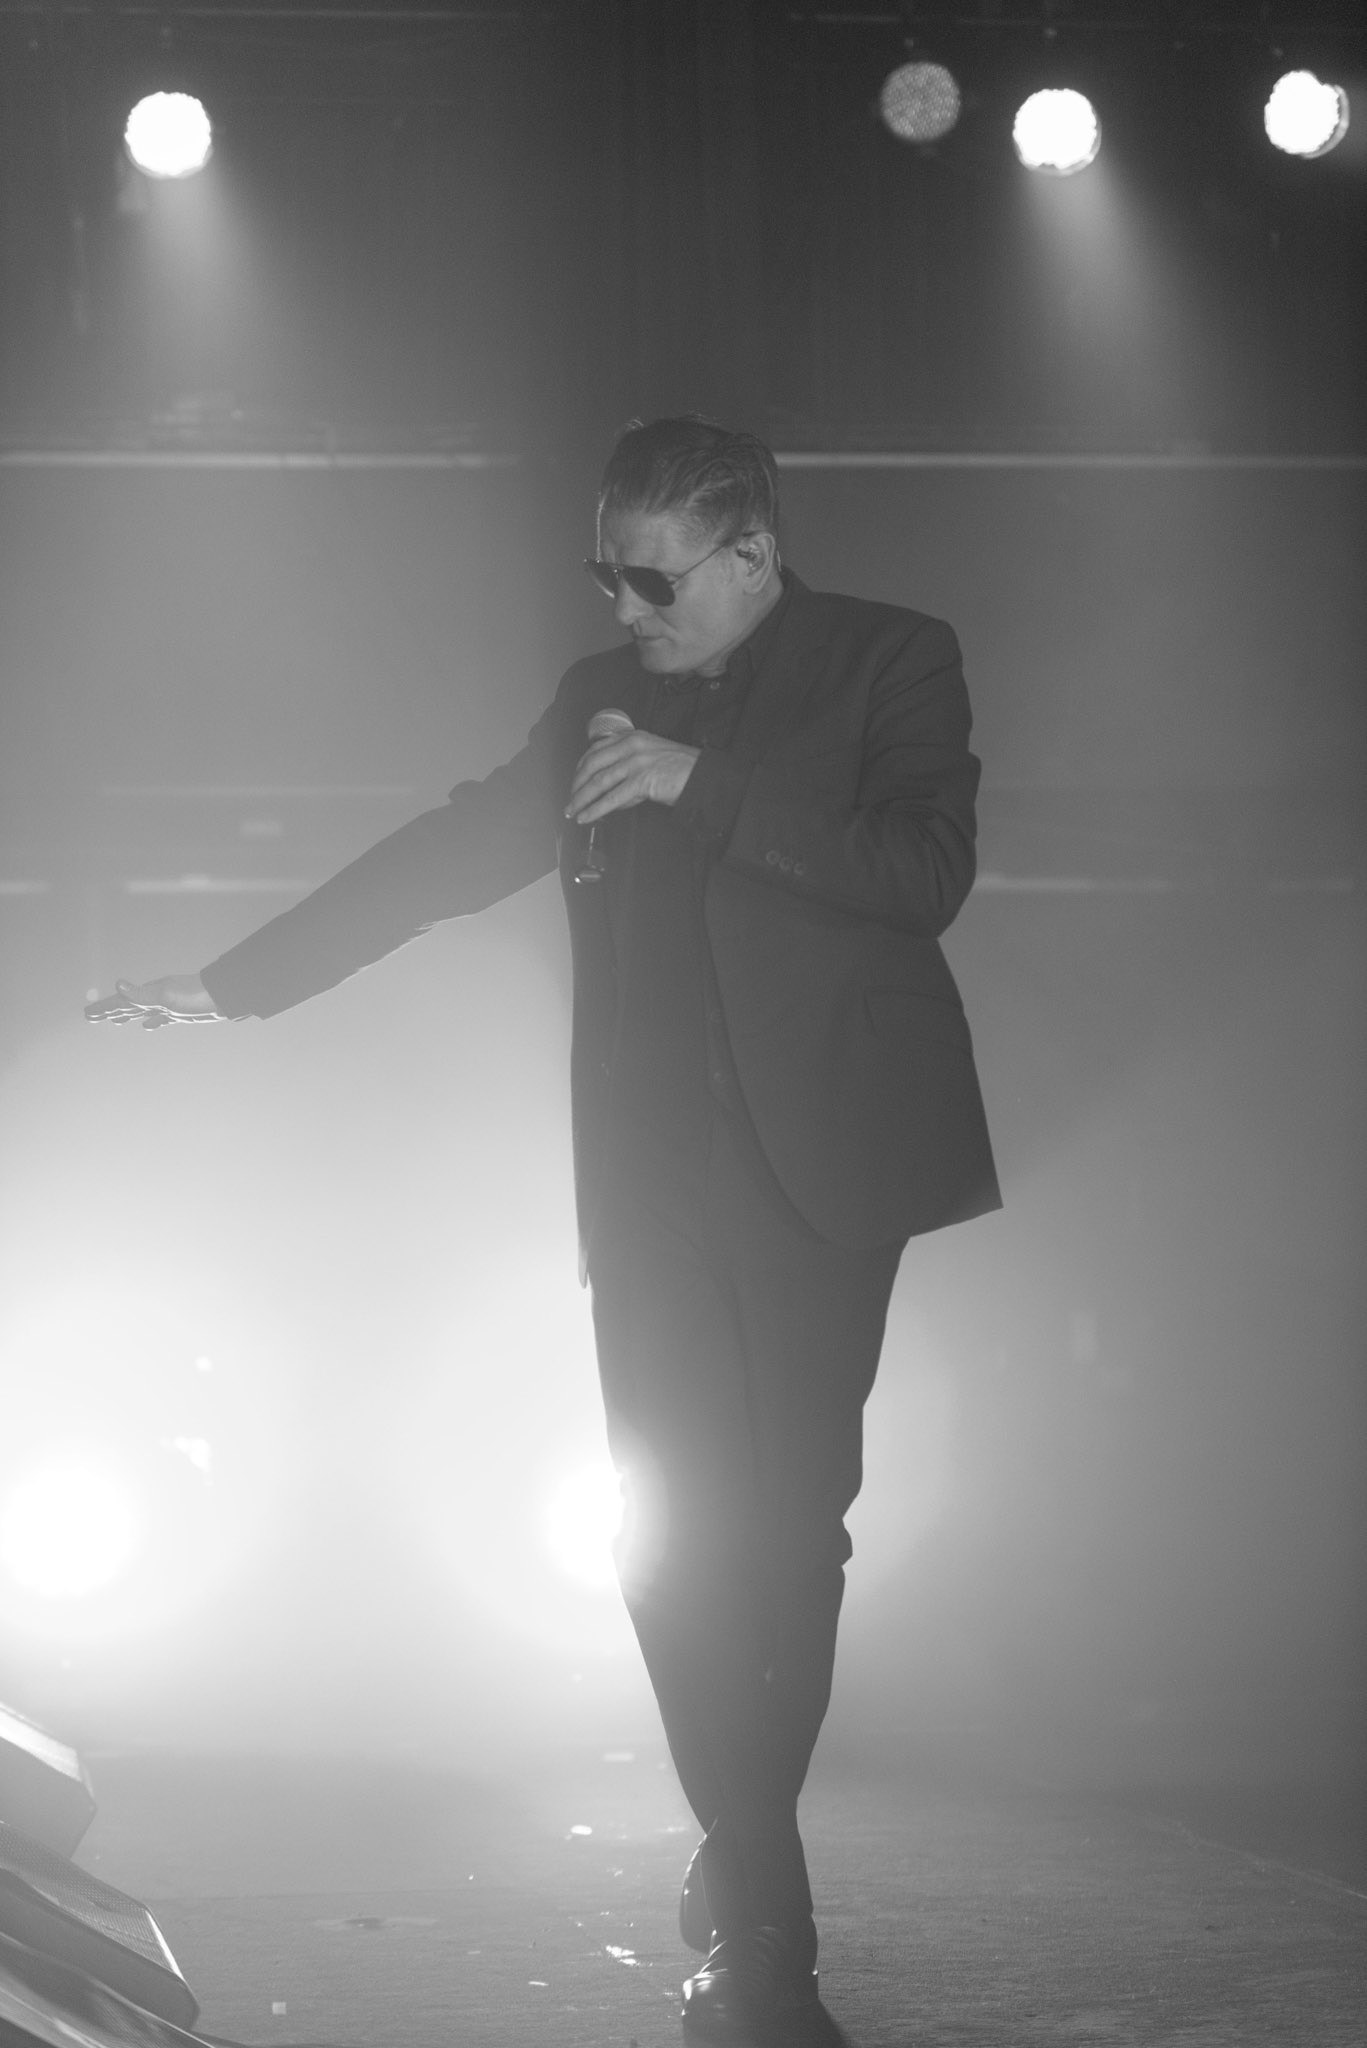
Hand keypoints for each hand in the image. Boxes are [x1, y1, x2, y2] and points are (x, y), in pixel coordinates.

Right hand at [85, 974, 224, 1028]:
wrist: (222, 997)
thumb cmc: (195, 995)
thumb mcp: (166, 995)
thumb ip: (142, 993)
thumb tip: (117, 984)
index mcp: (149, 993)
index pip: (120, 1001)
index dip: (104, 1007)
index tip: (87, 1013)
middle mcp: (155, 998)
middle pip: (127, 1006)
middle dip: (109, 1011)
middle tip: (91, 1017)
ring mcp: (167, 1005)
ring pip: (141, 1012)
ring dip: (127, 1016)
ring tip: (116, 1021)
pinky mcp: (180, 1013)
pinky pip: (161, 1018)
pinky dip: (152, 1022)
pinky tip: (149, 1026)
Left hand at [566, 730, 699, 826]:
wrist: (703, 775)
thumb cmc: (681, 769)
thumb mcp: (651, 757)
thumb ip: (628, 767)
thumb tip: (609, 791)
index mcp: (632, 737)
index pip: (596, 750)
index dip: (580, 768)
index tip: (573, 783)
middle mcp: (631, 746)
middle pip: (593, 765)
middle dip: (576, 786)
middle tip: (569, 801)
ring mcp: (636, 762)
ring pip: (599, 782)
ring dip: (582, 799)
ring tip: (573, 812)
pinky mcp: (642, 779)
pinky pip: (612, 797)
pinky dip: (596, 809)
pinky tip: (587, 817)